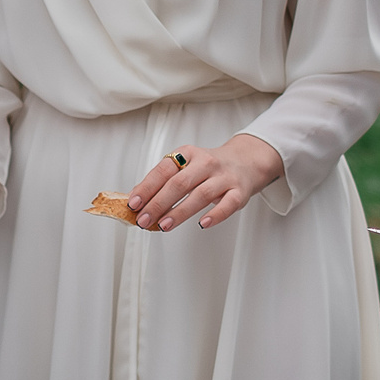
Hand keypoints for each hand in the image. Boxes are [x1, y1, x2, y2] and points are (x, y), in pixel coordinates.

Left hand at [126, 135, 284, 231]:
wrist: (245, 161)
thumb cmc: (208, 168)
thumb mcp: (185, 165)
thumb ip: (164, 180)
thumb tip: (138, 198)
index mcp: (188, 154)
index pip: (163, 170)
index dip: (146, 187)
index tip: (134, 203)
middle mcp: (206, 163)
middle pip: (179, 184)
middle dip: (158, 203)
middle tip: (144, 220)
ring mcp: (224, 177)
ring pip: (200, 195)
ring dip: (179, 212)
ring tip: (163, 225)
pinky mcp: (239, 191)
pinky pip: (228, 204)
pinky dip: (215, 215)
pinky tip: (202, 224)